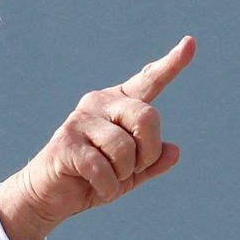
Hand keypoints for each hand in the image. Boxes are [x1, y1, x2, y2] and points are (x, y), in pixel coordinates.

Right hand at [0, 36, 196, 239]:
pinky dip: (107, 187)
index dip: (171, 64)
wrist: (49, 197)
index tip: (190, 43)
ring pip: (125, 147)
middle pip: (147, 117)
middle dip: (148, 153)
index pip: (148, 81)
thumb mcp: (129, 175)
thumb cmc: (91, 181)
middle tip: (133, 170)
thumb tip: (174, 151)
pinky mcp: (65, 142)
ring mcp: (80, 120)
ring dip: (123, 174)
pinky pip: (103, 168)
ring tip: (108, 180)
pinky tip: (97, 189)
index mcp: (118, 105)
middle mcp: (99, 103)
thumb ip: (152, 163)